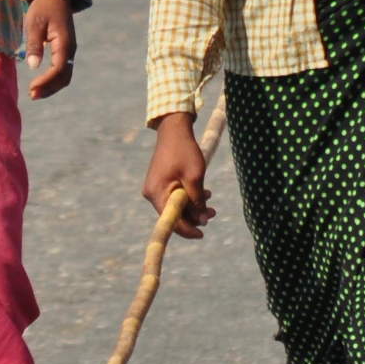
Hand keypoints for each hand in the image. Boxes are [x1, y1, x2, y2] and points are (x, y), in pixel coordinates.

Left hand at [24, 0, 75, 98]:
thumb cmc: (43, 7)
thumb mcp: (35, 23)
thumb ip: (34, 44)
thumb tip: (33, 66)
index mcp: (64, 43)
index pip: (57, 69)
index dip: (45, 81)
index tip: (31, 87)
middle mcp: (70, 49)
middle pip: (64, 77)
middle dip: (49, 88)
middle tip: (32, 95)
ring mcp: (69, 50)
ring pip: (65, 75)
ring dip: (52, 86)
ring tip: (35, 92)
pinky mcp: (65, 50)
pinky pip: (63, 70)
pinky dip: (53, 80)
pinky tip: (41, 82)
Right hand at [142, 112, 214, 239]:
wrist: (174, 129)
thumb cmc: (184, 151)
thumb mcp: (195, 177)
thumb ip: (197, 201)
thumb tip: (202, 222)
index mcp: (156, 193)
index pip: (171, 221)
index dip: (187, 230)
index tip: (202, 234)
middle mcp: (152, 193)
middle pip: (173, 214)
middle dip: (194, 216)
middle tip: (213, 213)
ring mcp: (154, 187)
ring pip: (175, 205)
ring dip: (193, 206)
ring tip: (210, 201)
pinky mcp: (159, 182)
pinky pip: (173, 196)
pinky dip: (188, 197)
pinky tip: (203, 192)